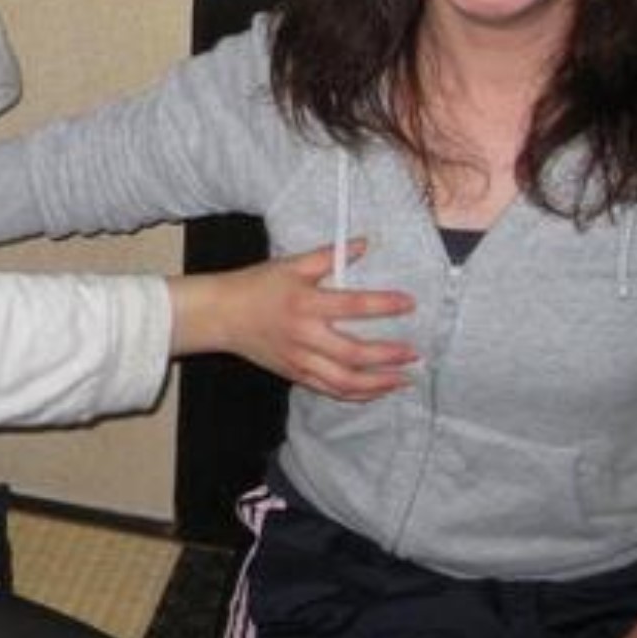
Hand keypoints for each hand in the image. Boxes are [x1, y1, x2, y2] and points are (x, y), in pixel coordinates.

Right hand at [171, 241, 416, 399]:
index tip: (409, 303)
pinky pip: (330, 390)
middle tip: (414, 353)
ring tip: (403, 379)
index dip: (384, 305)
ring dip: (378, 382)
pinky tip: (377, 390)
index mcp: (306, 303)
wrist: (221, 315)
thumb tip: (364, 243)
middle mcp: (305, 335)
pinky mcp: (295, 375)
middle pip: (354, 353)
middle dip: (388, 355)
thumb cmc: (257, 285)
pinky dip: (356, 394)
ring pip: (344, 381)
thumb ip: (329, 255)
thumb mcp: (292, 264)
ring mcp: (299, 360)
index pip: (353, 305)